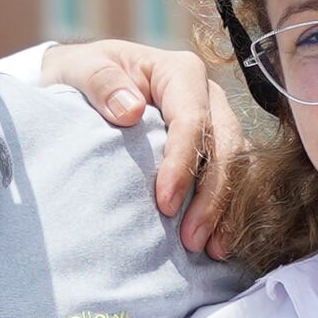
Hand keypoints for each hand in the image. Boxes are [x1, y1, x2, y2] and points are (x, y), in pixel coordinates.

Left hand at [37, 38, 241, 258]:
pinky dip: (228, 210)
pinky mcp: (215, 147)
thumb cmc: (85, 73)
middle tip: (191, 240)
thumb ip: (101, 81)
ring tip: (210, 249)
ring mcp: (217, 122)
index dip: (183, 163)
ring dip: (225, 209)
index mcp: (180, 72)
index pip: (192, 119)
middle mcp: (208, 96)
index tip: (164, 203)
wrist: (90, 80)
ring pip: (237, 165)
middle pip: (225, 146)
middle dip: (212, 196)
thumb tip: (129, 110)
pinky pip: (235, 178)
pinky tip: (218, 242)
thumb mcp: (81, 67)